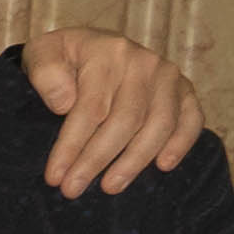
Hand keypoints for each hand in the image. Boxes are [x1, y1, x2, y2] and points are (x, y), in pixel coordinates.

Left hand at [15, 29, 204, 197]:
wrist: (89, 43)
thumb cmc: (62, 55)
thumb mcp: (41, 53)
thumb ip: (45, 73)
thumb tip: (64, 104)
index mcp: (108, 54)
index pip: (90, 108)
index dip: (71, 146)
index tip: (55, 176)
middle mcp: (144, 63)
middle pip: (125, 121)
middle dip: (97, 160)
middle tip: (73, 189)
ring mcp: (168, 77)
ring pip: (159, 124)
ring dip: (135, 161)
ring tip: (111, 187)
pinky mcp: (185, 90)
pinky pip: (191, 119)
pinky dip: (181, 143)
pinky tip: (163, 166)